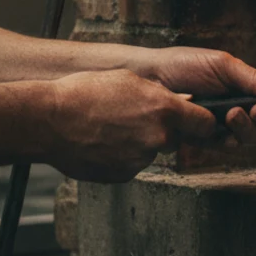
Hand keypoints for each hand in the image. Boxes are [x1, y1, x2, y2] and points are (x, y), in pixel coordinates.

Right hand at [45, 69, 214, 181]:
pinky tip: (101, 143)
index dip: (203, 122)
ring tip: (109, 129)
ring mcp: (140, 160)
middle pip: (175, 138)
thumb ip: (159, 94)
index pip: (206, 123)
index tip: (199, 122)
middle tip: (134, 119)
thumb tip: (178, 100)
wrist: (49, 121)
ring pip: (150, 151)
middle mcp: (158, 137)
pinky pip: (131, 165)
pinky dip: (121, 156)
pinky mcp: (123, 175)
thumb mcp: (128, 79)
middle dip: (163, 131)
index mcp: (164, 110)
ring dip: (138, 143)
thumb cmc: (84, 93)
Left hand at [132, 47, 255, 146]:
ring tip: (232, 113)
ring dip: (248, 129)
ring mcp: (225, 128)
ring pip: (253, 141)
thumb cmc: (186, 66)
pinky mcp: (207, 141)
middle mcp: (242, 111)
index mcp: (251, 91)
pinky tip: (220, 127)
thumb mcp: (224, 66)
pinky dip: (229, 139)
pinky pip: (227, 148)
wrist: (150, 78)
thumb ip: (255, 80)